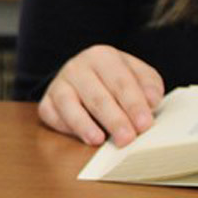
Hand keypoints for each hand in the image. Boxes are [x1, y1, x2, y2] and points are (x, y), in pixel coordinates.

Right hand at [38, 45, 163, 146]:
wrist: (86, 77)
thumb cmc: (116, 80)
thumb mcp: (138, 75)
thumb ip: (149, 85)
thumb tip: (152, 100)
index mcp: (103, 56)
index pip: (120, 82)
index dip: (133, 104)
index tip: (144, 124)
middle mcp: (77, 67)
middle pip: (96, 96)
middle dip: (113, 119)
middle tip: (127, 139)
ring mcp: (59, 83)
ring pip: (69, 104)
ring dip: (84, 124)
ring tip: (98, 140)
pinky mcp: (46, 101)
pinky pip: (51, 114)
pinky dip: (65, 126)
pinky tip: (81, 137)